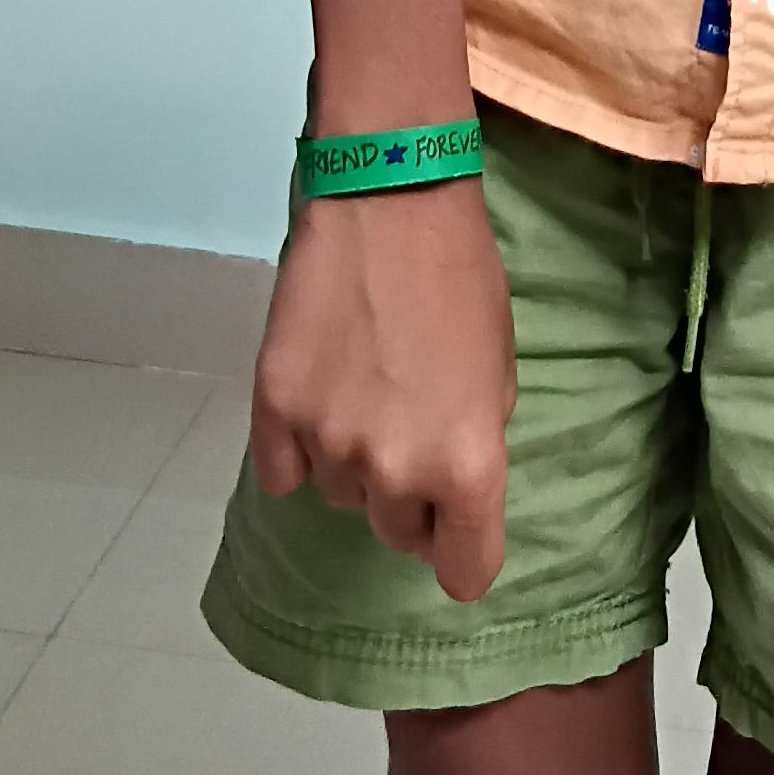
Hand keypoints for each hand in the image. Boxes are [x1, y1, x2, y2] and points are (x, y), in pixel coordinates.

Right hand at [251, 177, 516, 601]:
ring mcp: (328, 442)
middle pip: (398, 533)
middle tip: (410, 427)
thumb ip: (472, 446)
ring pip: (341, 495)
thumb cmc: (462, 280)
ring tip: (364, 387)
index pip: (466, 574)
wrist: (390, 201)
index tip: (455, 532)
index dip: (464, 554)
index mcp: (468, 465)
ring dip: (354, 461)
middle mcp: (397, 470)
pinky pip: (284, 470)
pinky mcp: (273, 408)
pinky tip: (318, 393)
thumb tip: (448, 493)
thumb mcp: (500, 373)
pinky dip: (297, 447)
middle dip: (410, 496)